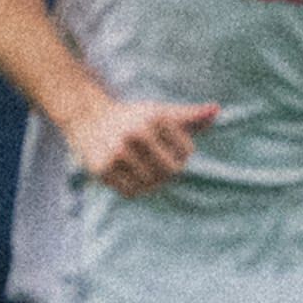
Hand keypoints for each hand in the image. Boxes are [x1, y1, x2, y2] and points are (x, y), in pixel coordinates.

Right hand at [62, 92, 219, 198]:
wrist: (86, 116)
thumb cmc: (132, 116)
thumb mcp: (160, 111)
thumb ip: (190, 115)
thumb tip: (216, 110)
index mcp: (154, 119)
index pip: (185, 152)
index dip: (181, 154)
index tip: (169, 148)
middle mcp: (135, 134)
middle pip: (170, 171)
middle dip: (167, 170)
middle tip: (157, 163)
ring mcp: (117, 152)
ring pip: (151, 184)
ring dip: (151, 181)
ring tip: (143, 168)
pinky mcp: (102, 168)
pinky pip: (130, 192)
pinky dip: (134, 188)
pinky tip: (130, 174)